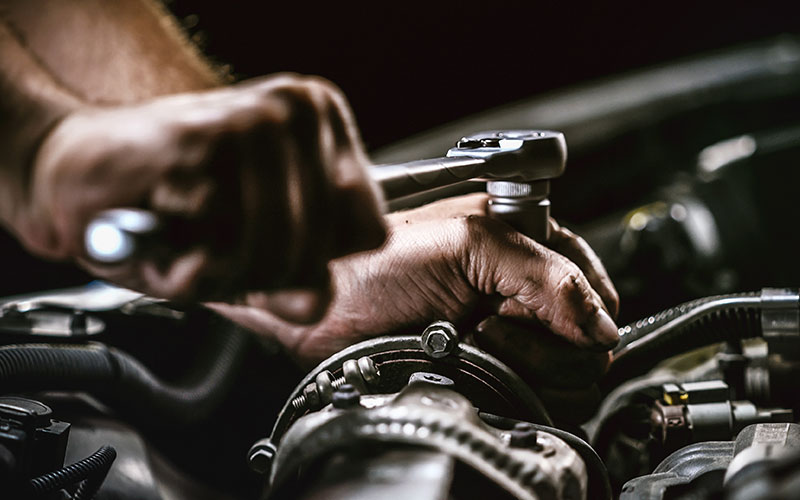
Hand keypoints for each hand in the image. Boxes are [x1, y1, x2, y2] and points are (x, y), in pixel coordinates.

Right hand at [17, 74, 385, 320]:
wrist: (79, 177)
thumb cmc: (172, 210)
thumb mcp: (249, 257)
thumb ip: (293, 285)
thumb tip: (314, 300)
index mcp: (324, 124)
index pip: (369, 228)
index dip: (317, 261)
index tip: (273, 252)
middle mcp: (299, 109)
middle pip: (322, 249)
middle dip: (264, 274)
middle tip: (217, 247)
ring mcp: (257, 119)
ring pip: (277, 250)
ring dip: (221, 269)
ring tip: (189, 234)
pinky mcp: (206, 137)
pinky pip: (224, 244)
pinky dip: (186, 260)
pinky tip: (166, 223)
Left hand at [212, 193, 618, 382]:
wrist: (324, 305)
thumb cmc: (376, 260)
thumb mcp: (468, 244)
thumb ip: (545, 275)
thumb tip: (601, 324)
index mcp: (528, 244)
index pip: (594, 286)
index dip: (579, 309)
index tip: (536, 315)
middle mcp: (521, 290)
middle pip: (584, 339)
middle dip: (542, 340)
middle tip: (490, 324)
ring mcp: (505, 334)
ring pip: (562, 374)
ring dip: (520, 365)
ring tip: (472, 340)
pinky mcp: (486, 370)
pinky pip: (527, 396)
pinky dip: (504, 387)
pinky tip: (466, 363)